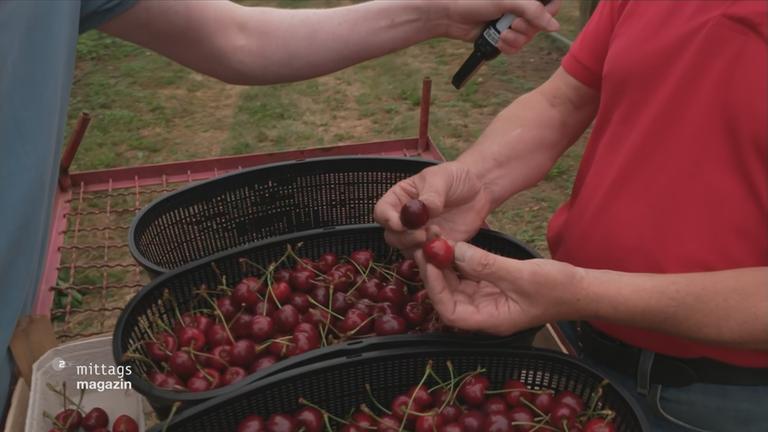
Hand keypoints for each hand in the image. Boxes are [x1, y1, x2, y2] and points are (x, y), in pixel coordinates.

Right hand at [374, 162, 492, 254]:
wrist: (478, 190)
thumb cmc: (455, 178)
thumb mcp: (442, 178)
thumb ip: (432, 194)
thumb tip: (424, 209)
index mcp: (400, 199)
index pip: (382, 212)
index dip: (387, 220)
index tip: (400, 224)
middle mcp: (405, 220)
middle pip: (392, 237)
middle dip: (405, 238)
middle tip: (423, 234)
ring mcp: (420, 236)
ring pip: (408, 251)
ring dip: (421, 248)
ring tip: (439, 235)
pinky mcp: (436, 248)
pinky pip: (430, 259)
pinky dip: (436, 257)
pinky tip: (448, 245)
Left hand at [414, 241, 585, 335]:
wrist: (581, 289)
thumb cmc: (556, 288)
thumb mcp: (521, 275)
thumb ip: (487, 264)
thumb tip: (454, 251)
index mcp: (489, 319)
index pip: (449, 311)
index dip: (435, 288)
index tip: (430, 262)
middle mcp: (483, 313)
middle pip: (447, 296)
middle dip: (435, 271)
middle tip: (425, 244)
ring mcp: (487, 300)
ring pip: (455, 284)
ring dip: (444, 263)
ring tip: (434, 239)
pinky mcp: (492, 286)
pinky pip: (468, 275)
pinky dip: (458, 261)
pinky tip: (451, 243)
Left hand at [429, 0, 560, 53]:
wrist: (450, 16)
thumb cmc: (475, 1)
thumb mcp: (506, 1)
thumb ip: (532, 11)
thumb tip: (554, 26)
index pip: (551, 4)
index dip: (549, 13)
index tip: (536, 18)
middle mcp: (521, 9)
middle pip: (540, 25)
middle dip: (526, 29)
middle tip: (512, 24)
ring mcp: (512, 23)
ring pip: (528, 39)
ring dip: (515, 40)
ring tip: (501, 34)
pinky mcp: (503, 37)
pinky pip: (516, 48)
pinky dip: (508, 47)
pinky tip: (498, 42)